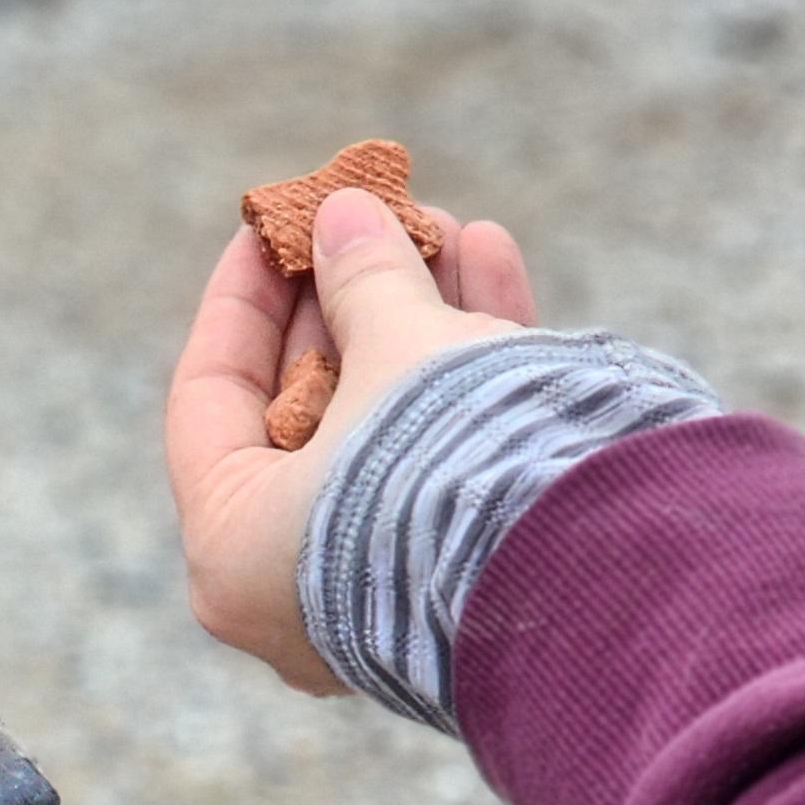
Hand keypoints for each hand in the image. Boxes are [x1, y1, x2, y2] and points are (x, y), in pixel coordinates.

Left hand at [165, 188, 539, 691]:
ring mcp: (378, 588)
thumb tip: (343, 215)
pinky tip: (495, 265)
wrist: (595, 572)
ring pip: (385, 426)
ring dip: (421, 318)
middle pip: (304, 408)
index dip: (242, 298)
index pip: (210, 399)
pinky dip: (467, 370)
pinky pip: (443, 459)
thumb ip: (364, 281)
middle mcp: (292, 588)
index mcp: (232, 551)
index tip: (268, 222)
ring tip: (457, 227)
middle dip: (350, 299)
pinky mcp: (458, 576)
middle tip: (379, 217)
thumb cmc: (450, 472)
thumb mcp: (399, 355)